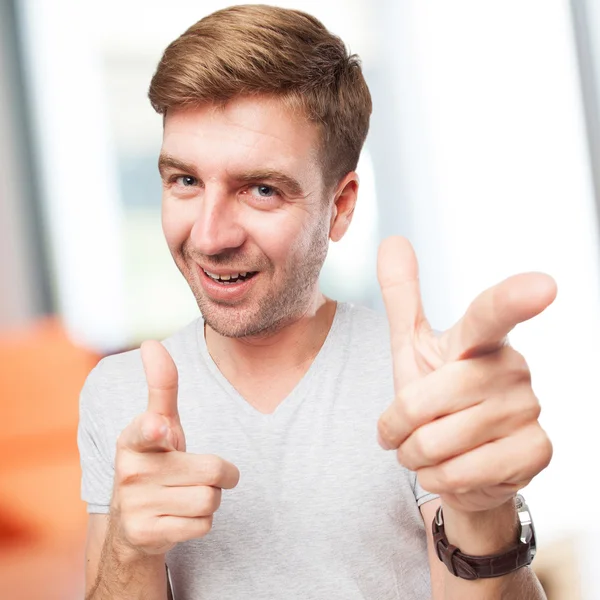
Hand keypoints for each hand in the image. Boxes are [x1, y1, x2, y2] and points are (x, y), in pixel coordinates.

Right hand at [110, 340, 239, 556]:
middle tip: (193, 475)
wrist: (132, 523)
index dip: (155, 429)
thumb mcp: (158, 424)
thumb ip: (162, 386)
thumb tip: (151, 343)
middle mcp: (130, 471)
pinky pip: (204, 526)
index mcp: (133, 439)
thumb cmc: (156, 460)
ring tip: (184, 496)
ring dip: (209, 500)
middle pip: (213, 471)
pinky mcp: (145, 535)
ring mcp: (135, 505)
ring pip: (210, 500)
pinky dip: (200, 523)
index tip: (159, 426)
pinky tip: (178, 518)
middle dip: (216, 476)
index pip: (147, 429)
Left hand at [376, 237, 555, 512]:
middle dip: (398, 423)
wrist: (456, 458)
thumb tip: (392, 239)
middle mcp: (512, 367)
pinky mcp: (536, 451)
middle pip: (426, 398)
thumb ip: (403, 296)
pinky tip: (451, 469)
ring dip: (414, 453)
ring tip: (426, 448)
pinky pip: (460, 473)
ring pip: (438, 441)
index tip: (543, 287)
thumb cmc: (435, 396)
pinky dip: (437, 477)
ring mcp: (529, 409)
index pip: (493, 314)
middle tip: (403, 429)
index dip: (515, 299)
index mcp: (480, 339)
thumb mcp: (413, 347)